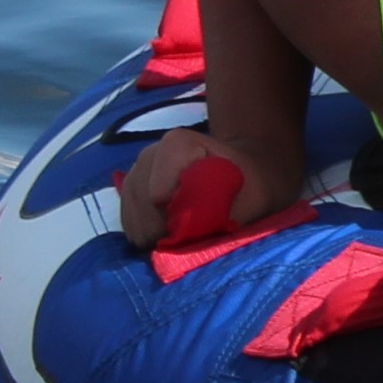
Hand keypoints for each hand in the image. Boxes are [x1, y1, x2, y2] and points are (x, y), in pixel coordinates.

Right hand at [117, 127, 291, 245]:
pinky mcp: (130, 192)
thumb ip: (218, 213)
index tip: (204, 226)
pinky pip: (127, 221)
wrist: (249, 179)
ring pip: (131, 216)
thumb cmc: (254, 188)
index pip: (157, 195)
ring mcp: (136, 172)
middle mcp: (150, 153)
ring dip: (155, 236)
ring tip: (185, 238)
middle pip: (141, 207)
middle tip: (195, 238)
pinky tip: (170, 238)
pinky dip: (146, 236)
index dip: (177, 219)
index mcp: (178, 145)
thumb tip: (181, 237)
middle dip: (165, 231)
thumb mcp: (251, 198)